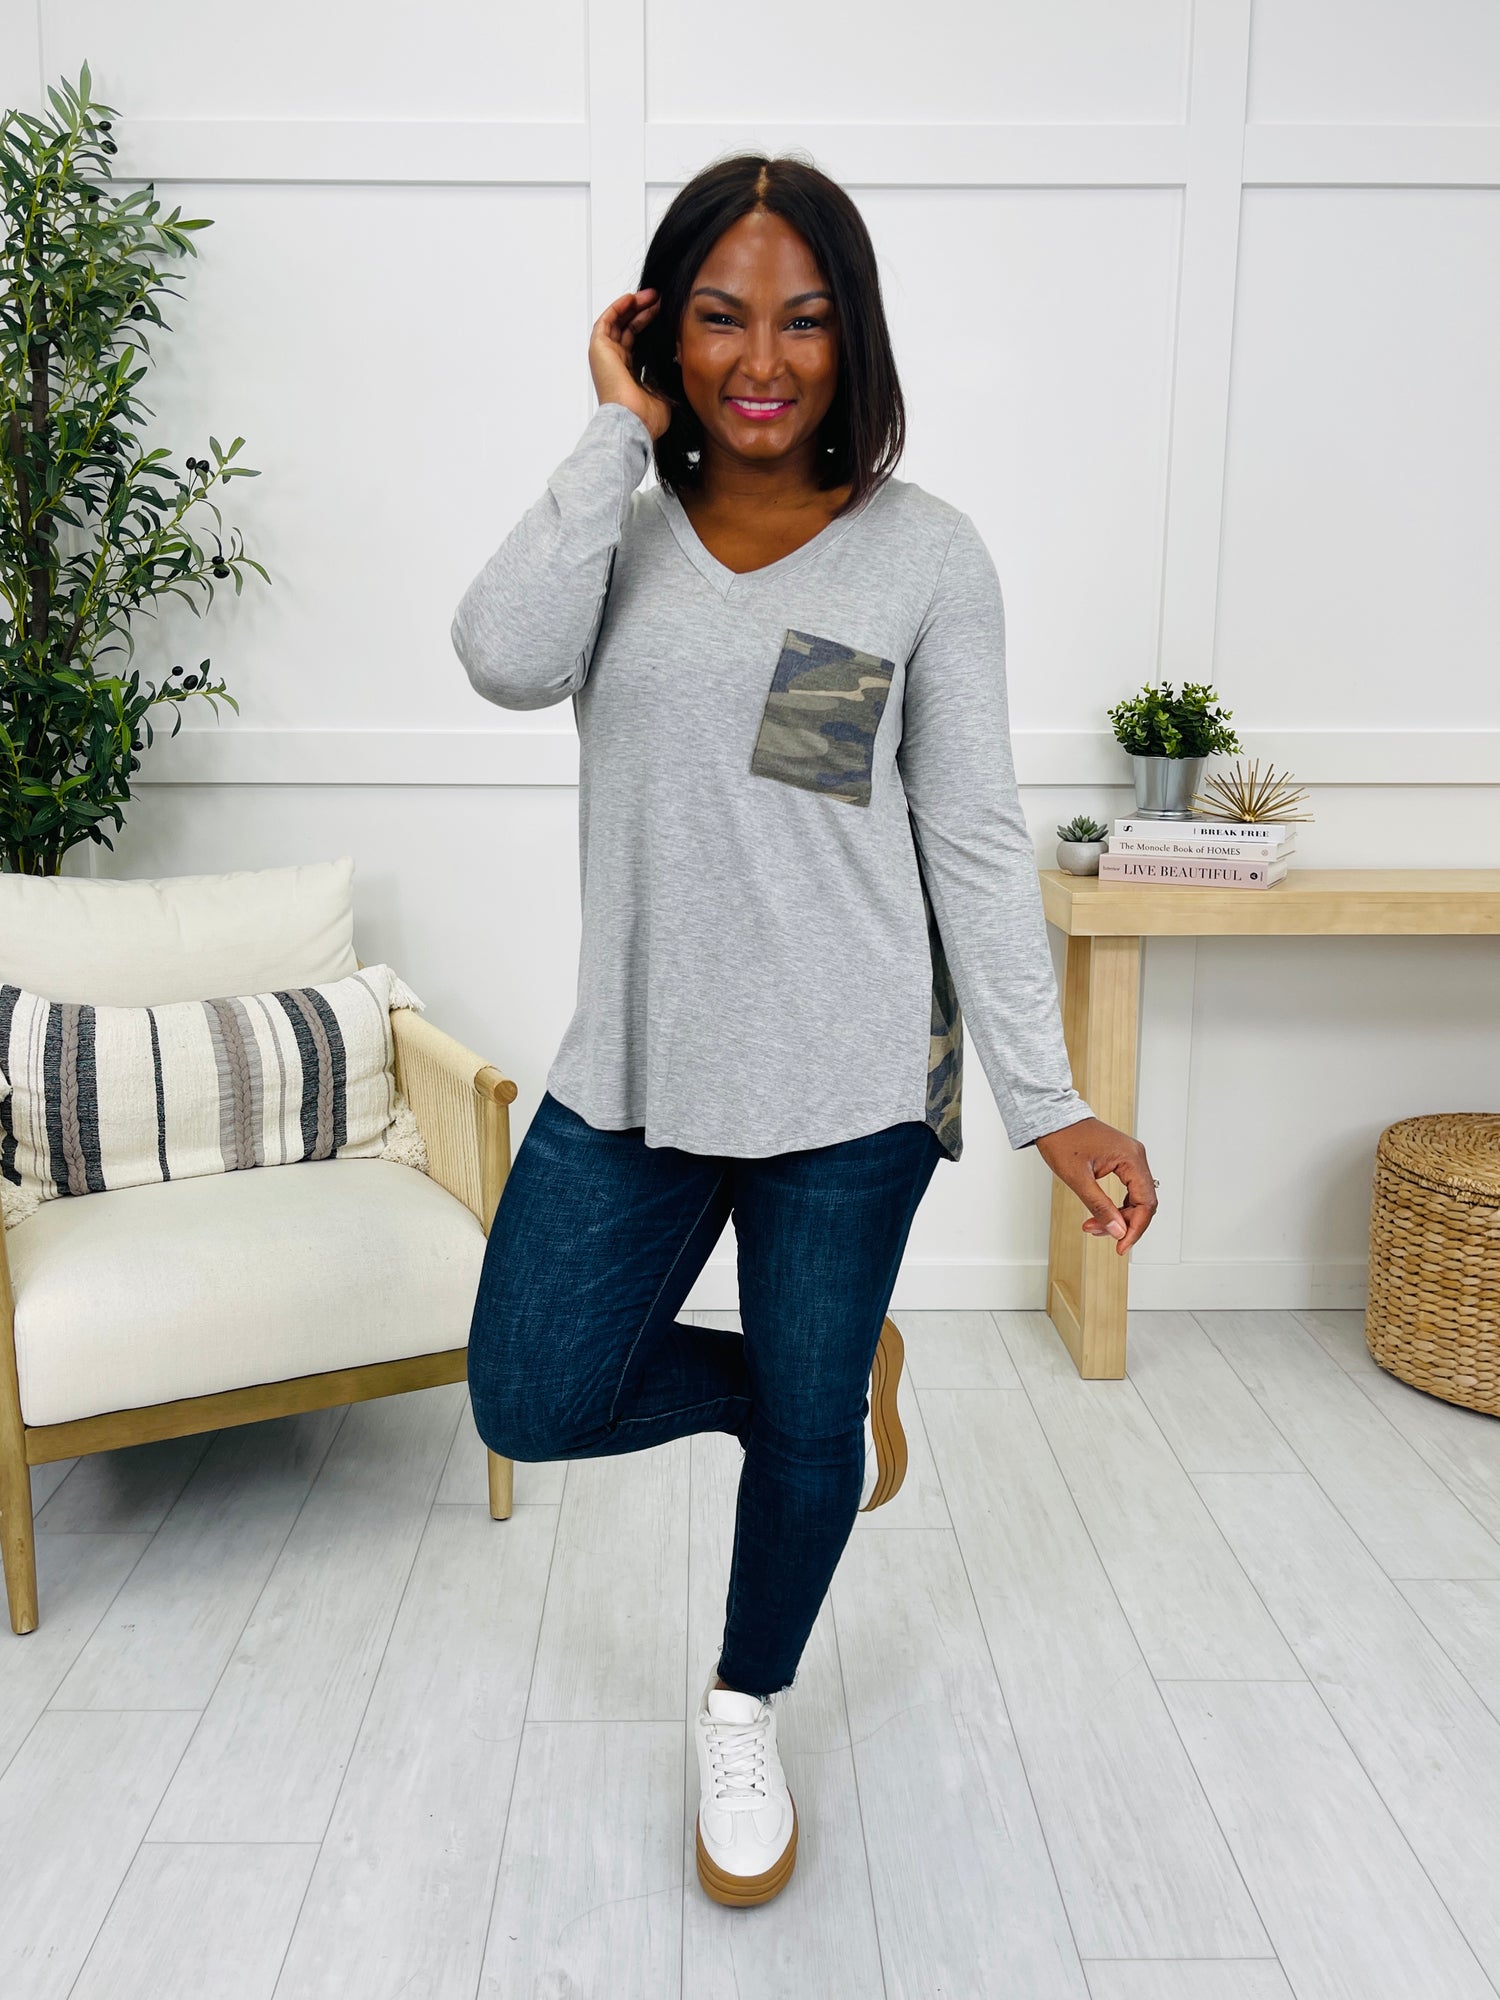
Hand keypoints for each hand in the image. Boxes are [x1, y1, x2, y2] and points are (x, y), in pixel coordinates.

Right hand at [589, 288, 672, 440]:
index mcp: (628, 374)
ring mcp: (605, 356)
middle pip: (627, 329)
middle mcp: (615, 363)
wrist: (634, 420)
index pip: (637, 342)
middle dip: (643, 312)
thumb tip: (681, 350)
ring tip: (650, 295)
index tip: (665, 313)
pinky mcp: (598, 349)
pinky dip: (617, 308)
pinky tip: (632, 298)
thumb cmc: (648, 415)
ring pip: (617, 322)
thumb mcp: (665, 386)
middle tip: (660, 299)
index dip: (649, 325)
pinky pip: (606, 321)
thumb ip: (669, 368)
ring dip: (632, 306)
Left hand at [1034, 1116, 1157, 1255]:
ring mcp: (1130, 1157)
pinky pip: (1128, 1189)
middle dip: (1123, 1223)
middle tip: (1097, 1233)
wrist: (1052, 1118)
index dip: (1135, 1229)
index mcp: (1131, 1158)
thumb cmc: (1062, 1140)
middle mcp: (1136, 1156)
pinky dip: (1116, 1205)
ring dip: (1119, 1216)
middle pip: (1143, 1202)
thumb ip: (1100, 1206)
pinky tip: (1101, 1215)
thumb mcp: (1078, 1178)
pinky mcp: (1122, 1160)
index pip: (1146, 1202)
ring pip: (1136, 1198)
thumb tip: (1117, 1230)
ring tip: (1093, 1225)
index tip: (1121, 1246)